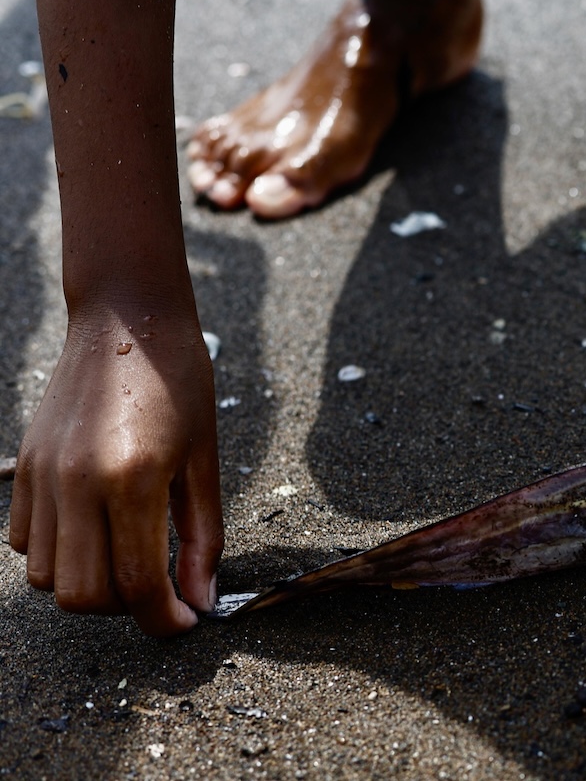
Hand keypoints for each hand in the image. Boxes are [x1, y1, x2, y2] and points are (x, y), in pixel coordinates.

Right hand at [9, 316, 223, 636]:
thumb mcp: (206, 460)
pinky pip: (25, 543)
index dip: (164, 620)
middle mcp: (77, 483)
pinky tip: (95, 529)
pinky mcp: (25, 467)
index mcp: (133, 478)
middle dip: (127, 609)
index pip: (137, 584)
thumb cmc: (181, 381)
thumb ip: (204, 537)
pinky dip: (59, 555)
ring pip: (47, 578)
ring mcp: (42, 476)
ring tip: (128, 554)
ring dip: (90, 584)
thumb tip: (201, 601)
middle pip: (84, 594)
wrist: (127, 317)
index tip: (185, 623)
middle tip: (161, 589)